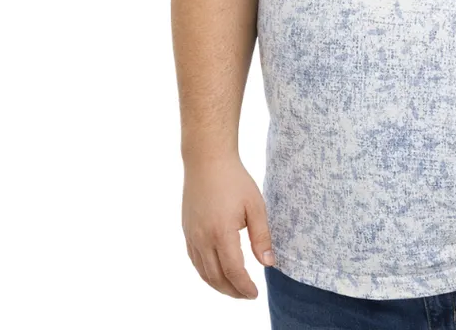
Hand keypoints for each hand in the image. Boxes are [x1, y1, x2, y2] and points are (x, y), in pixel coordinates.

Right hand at [182, 154, 275, 298]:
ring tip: (234, 289)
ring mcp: (192, 236)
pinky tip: (216, 273)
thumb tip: (268, 263)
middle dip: (232, 291)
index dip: (244, 286)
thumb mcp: (255, 205)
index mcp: (221, 233)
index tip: (255, 293)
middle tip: (247, 295)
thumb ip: (261, 236)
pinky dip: (206, 273)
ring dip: (218, 285)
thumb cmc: (235, 180)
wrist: (207, 161)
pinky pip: (195, 260)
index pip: (233, 271)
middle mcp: (202, 239)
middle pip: (216, 277)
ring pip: (203, 272)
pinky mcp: (187, 231)